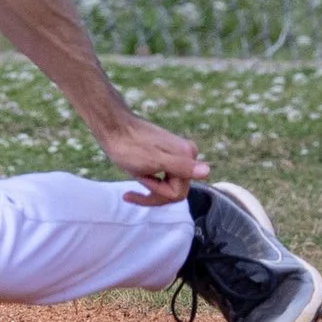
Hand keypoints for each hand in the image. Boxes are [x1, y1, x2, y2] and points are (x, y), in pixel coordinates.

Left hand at [94, 111, 208, 206]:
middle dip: (153, 191)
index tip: (141, 179)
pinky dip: (149, 180)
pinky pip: (163, 178)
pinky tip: (137, 173)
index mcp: (187, 156)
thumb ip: (181, 166)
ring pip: (168, 186)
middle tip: (136, 178)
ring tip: (136, 172)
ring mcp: (178, 155)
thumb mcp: (154, 160)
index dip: (157, 192)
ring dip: (150, 185)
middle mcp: (187, 155)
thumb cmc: (129, 146)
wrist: (113, 127)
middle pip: (174, 191)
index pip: (178, 194)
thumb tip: (207, 172)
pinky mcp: (167, 156)